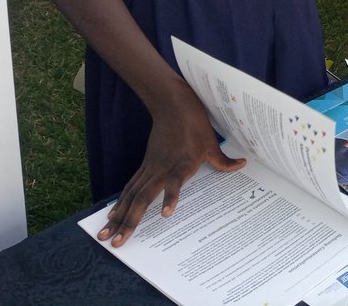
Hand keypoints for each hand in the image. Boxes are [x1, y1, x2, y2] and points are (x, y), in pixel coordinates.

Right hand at [98, 86, 243, 246]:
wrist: (173, 105)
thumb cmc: (195, 124)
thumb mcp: (212, 143)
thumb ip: (223, 160)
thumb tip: (242, 165)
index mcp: (182, 164)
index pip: (176, 183)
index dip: (172, 197)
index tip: (167, 214)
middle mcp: (163, 168)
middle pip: (143, 198)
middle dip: (130, 221)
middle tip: (117, 243)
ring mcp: (151, 167)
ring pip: (132, 195)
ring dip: (119, 216)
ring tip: (105, 236)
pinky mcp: (146, 164)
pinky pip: (131, 186)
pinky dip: (121, 201)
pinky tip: (111, 215)